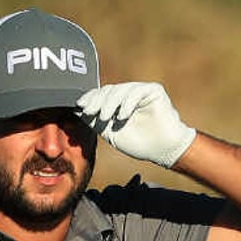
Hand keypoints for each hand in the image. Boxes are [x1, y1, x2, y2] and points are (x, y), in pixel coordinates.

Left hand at [77, 82, 197, 168]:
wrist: (164, 150)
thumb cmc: (140, 144)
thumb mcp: (110, 133)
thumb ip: (95, 121)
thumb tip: (77, 110)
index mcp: (118, 103)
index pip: (101, 95)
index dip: (90, 98)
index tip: (80, 106)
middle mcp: (129, 95)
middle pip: (108, 90)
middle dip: (96, 101)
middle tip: (89, 112)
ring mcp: (141, 91)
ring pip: (120, 90)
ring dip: (110, 103)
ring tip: (105, 117)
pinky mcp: (154, 90)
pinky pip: (136, 91)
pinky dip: (127, 103)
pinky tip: (123, 116)